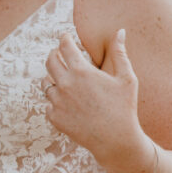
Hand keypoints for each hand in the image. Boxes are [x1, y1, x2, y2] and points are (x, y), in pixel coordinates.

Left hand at [44, 30, 148, 168]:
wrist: (115, 141)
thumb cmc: (124, 108)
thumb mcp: (126, 78)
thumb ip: (120, 53)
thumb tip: (120, 31)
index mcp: (81, 71)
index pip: (64, 46)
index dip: (64, 38)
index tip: (65, 37)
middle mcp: (64, 84)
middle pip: (49, 61)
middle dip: (54, 54)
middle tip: (59, 54)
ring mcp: (57, 101)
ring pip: (45, 82)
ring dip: (53, 78)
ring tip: (64, 80)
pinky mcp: (54, 117)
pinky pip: (48, 103)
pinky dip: (55, 101)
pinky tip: (67, 103)